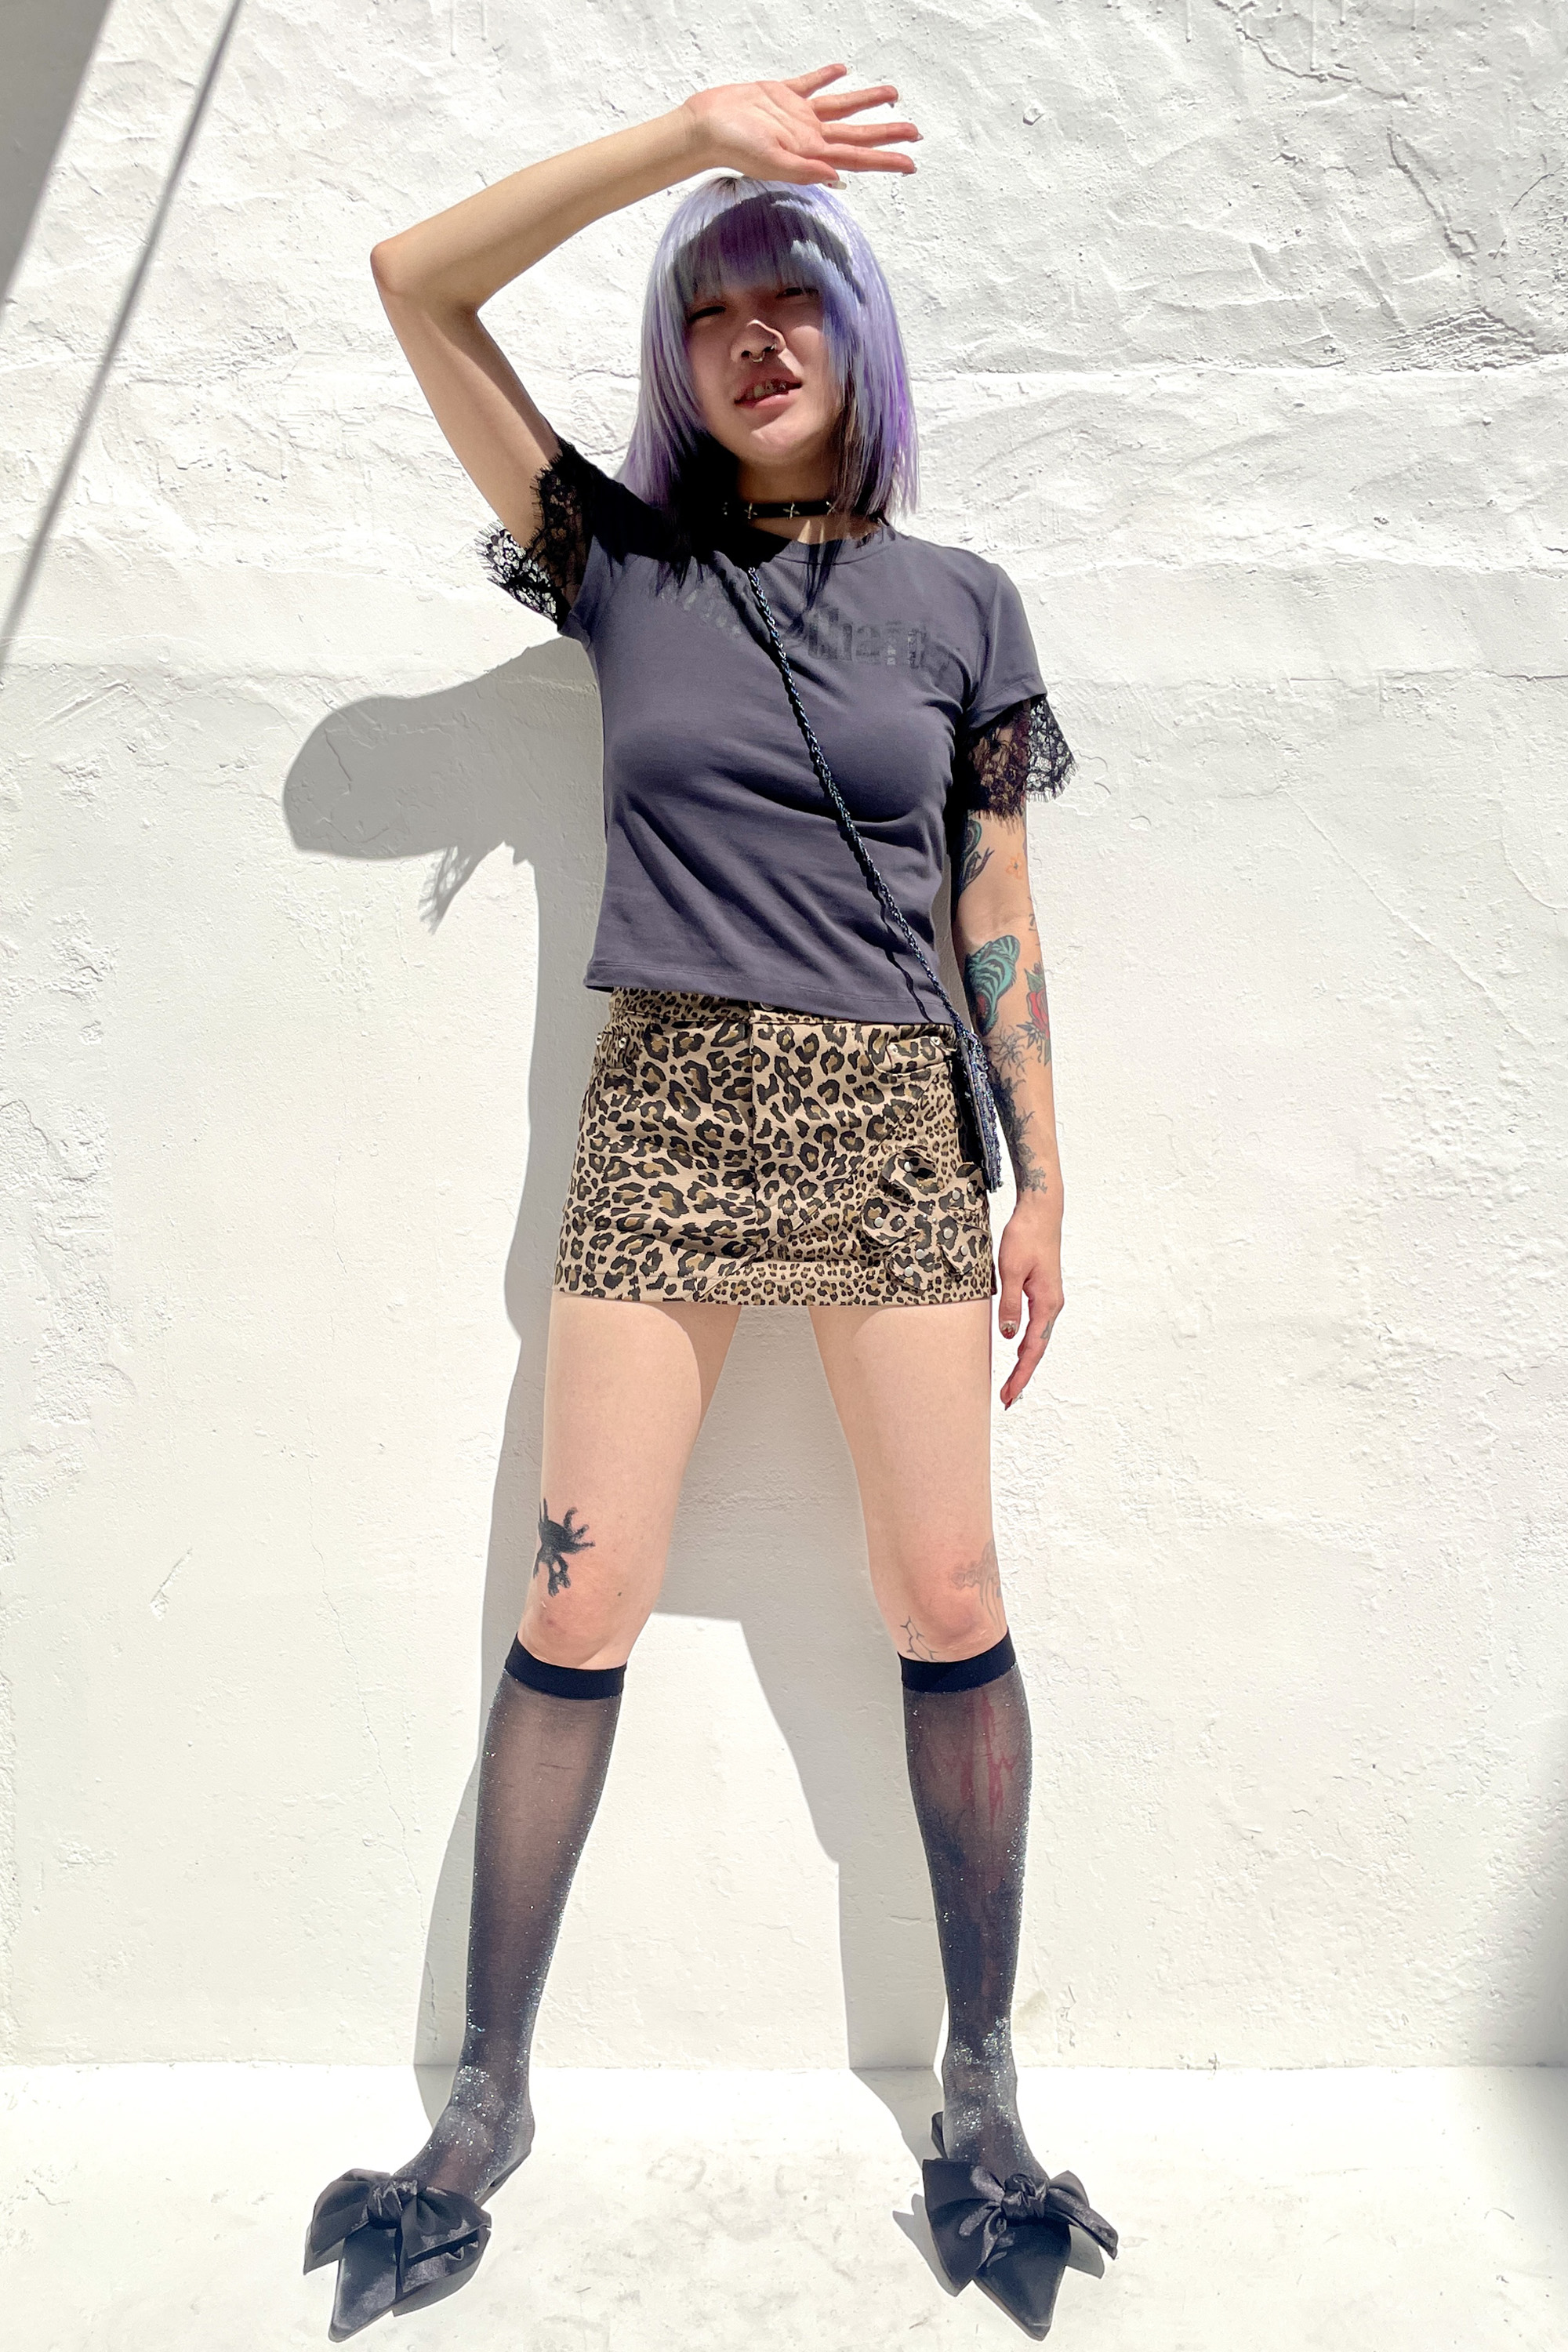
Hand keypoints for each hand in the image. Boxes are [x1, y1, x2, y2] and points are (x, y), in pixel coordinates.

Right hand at [683, 64, 919, 187]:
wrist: (705, 127)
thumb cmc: (733, 148)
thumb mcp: (770, 163)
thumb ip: (803, 170)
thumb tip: (837, 177)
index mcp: (811, 153)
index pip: (857, 158)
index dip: (885, 161)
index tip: (910, 163)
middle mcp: (810, 135)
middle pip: (858, 134)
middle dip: (887, 133)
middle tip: (915, 132)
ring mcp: (797, 115)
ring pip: (842, 106)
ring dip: (867, 101)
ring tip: (892, 95)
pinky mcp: (781, 95)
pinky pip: (811, 84)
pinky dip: (827, 77)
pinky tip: (841, 70)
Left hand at [995, 1195, 1062, 1409]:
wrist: (1040, 1212)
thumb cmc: (1025, 1237)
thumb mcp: (1012, 1270)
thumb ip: (1010, 1304)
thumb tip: (1007, 1336)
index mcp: (1047, 1304)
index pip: (1032, 1349)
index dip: (1020, 1375)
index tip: (1008, 1395)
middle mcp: (1051, 1306)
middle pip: (1037, 1349)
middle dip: (1022, 1376)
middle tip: (1006, 1399)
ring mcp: (1048, 1300)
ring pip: (1036, 1339)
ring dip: (1024, 1363)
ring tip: (1011, 1384)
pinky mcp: (1042, 1293)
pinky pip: (1035, 1326)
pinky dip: (1025, 1344)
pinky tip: (1017, 1351)